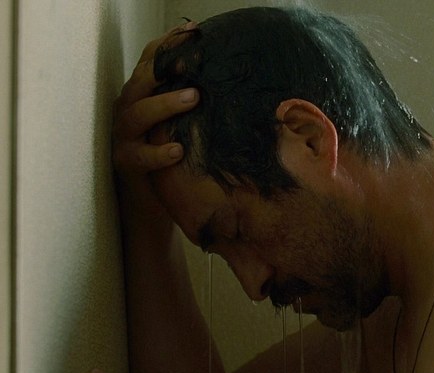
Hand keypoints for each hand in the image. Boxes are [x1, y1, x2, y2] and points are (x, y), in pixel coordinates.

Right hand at [112, 22, 198, 219]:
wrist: (151, 204)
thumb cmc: (172, 159)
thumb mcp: (183, 126)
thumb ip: (195, 103)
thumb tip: (233, 81)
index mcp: (141, 97)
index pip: (150, 62)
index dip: (169, 44)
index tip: (194, 31)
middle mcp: (128, 111)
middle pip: (140, 81)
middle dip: (165, 68)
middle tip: (194, 61)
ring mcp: (123, 137)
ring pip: (136, 114)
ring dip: (165, 104)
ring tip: (194, 97)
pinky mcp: (126, 164)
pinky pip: (139, 156)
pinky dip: (158, 153)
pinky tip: (178, 151)